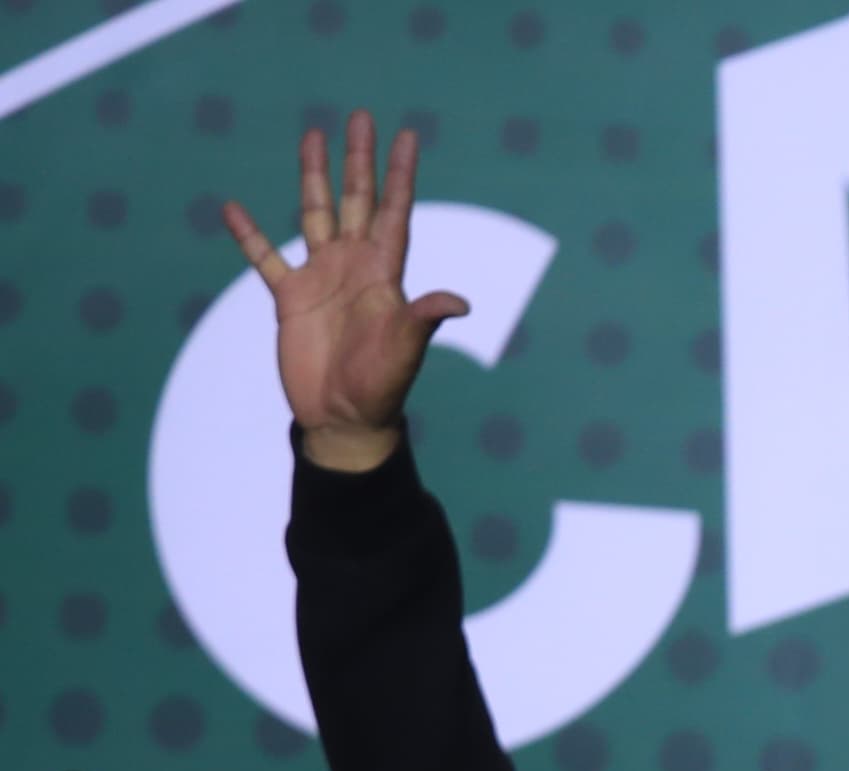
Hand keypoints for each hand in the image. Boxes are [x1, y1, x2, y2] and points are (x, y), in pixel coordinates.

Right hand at [223, 113, 465, 475]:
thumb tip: (459, 302)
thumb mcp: (405, 350)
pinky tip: (233, 207)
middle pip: (357, 201)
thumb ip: (423, 319)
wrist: (345, 419)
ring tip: (311, 136)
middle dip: (358, 160)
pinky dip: (249, 234)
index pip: (395, 212)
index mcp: (385, 274)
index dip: (400, 175)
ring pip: (316, 215)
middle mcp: (354, 267)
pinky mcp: (289, 298)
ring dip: (314, 178)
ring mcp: (321, 279)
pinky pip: (265, 258)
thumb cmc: (382, 388)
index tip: (407, 137)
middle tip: (360, 117)